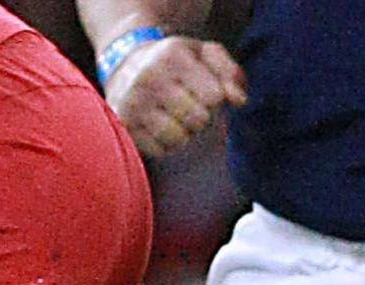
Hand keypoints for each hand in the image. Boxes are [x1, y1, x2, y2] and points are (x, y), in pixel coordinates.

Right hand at [104, 36, 244, 158]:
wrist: (126, 67)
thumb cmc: (175, 64)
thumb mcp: (203, 54)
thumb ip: (229, 72)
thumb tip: (239, 101)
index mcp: (172, 56)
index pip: (213, 96)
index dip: (215, 98)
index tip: (205, 91)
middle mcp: (149, 78)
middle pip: (198, 120)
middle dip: (200, 118)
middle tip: (189, 106)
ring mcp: (133, 104)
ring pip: (178, 138)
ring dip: (182, 134)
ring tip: (174, 118)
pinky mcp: (124, 127)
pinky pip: (159, 150)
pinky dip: (164, 144)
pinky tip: (158, 127)